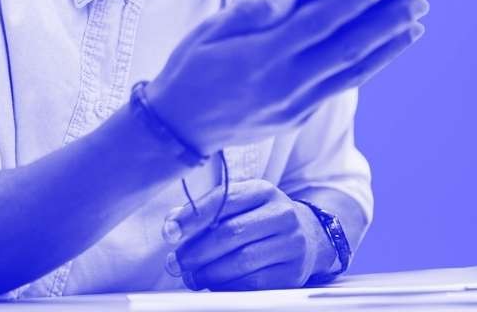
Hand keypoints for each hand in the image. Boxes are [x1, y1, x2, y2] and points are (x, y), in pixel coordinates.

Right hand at [145, 0, 428, 152]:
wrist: (179, 129)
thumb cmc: (192, 68)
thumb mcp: (209, 31)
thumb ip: (252, 11)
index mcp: (259, 58)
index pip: (312, 27)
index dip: (346, 3)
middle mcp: (284, 85)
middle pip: (345, 50)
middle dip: (384, 24)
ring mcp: (296, 105)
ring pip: (352, 72)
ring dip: (387, 46)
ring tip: (415, 21)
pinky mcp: (300, 115)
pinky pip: (340, 84)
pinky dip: (366, 63)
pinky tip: (385, 45)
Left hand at [162, 180, 334, 290]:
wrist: (306, 237)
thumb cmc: (260, 220)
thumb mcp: (239, 205)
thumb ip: (206, 211)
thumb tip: (172, 225)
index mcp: (263, 190)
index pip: (223, 199)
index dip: (192, 216)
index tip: (169, 232)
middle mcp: (281, 214)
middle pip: (230, 233)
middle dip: (196, 251)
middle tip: (176, 262)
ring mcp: (291, 243)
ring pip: (241, 261)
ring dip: (208, 272)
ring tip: (192, 276)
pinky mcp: (293, 272)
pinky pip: (253, 283)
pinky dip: (227, 286)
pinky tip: (215, 284)